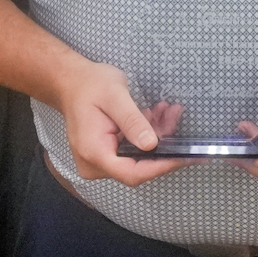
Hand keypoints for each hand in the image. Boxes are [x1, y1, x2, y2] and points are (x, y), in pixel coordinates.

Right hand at [60, 61, 191, 185]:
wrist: (72, 83)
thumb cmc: (90, 85)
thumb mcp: (114, 96)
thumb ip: (132, 121)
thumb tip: (151, 144)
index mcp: (94, 152)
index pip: (132, 173)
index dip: (160, 167)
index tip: (185, 157)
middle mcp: (94, 164)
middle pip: (138, 167)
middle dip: (163, 144)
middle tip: (176, 117)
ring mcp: (99, 162)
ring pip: (138, 158)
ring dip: (157, 136)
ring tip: (168, 110)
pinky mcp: (106, 155)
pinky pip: (132, 151)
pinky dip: (146, 135)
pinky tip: (155, 115)